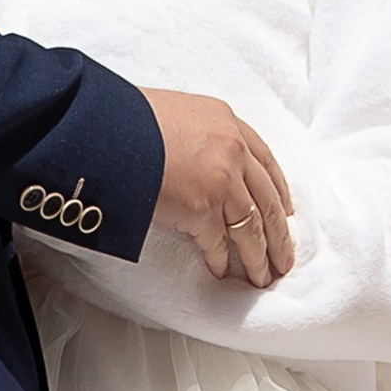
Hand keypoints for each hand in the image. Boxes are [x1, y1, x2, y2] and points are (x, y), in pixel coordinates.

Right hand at [139, 88, 294, 284]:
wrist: (104, 128)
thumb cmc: (126, 117)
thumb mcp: (171, 112)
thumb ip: (196, 134)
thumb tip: (195, 160)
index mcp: (226, 121)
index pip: (266, 161)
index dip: (279, 191)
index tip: (287, 211)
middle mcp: (232, 149)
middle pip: (268, 200)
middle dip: (279, 235)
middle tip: (284, 260)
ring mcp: (221, 180)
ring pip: (251, 228)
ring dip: (258, 257)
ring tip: (261, 278)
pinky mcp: (202, 208)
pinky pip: (219, 243)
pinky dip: (222, 261)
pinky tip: (222, 272)